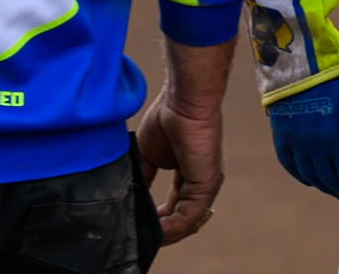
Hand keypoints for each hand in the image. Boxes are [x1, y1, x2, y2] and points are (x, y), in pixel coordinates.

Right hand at [136, 80, 225, 244]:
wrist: (182, 101)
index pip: (175, 206)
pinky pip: (190, 216)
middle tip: (142, 238)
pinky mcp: (206, 183)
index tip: (140, 227)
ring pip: (187, 221)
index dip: (159, 220)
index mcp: (188, 174)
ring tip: (147, 238)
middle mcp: (200, 182)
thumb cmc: (168, 117)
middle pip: (182, 218)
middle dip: (162, 230)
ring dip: (166, 233)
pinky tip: (157, 231)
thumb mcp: (147, 154)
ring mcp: (206, 184)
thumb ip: (144, 175)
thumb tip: (132, 193)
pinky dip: (172, 227)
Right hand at [266, 69, 338, 199]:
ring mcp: (295, 142)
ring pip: (308, 174)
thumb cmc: (330, 74)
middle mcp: (314, 145)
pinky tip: (308, 179)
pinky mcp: (281, 136)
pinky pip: (288, 164)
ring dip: (321, 185)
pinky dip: (299, 175)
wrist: (296, 62)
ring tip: (331, 189)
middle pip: (327, 177)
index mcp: (334, 135)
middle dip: (338, 188)